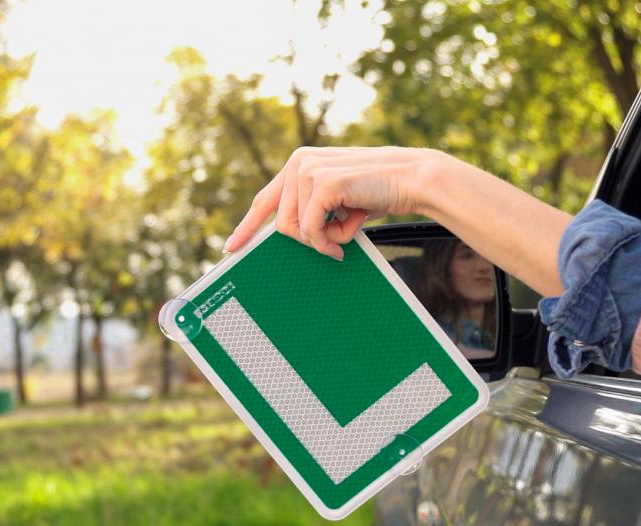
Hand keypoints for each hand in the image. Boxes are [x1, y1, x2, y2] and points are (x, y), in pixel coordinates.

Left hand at [224, 146, 434, 259]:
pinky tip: (352, 229)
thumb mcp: (336, 200)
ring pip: (295, 229)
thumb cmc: (376, 192)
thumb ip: (311, 210)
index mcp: (299, 164)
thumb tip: (290, 236)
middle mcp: (298, 162)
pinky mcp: (322, 183)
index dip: (247, 227)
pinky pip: (312, 230)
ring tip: (348, 228)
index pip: (265, 200)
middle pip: (281, 224)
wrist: (409, 179)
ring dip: (323, 239)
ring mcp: (308, 170)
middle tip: (334, 245)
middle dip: (308, 241)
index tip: (230, 248)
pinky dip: (332, 239)